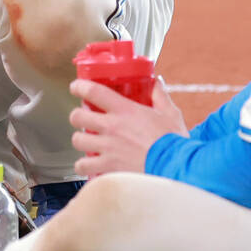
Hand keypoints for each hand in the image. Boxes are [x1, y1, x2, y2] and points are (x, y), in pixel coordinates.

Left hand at [68, 77, 187, 177]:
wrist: (175, 169)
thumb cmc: (173, 142)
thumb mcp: (170, 113)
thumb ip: (159, 95)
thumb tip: (155, 81)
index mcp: (125, 111)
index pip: (94, 91)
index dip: (80, 87)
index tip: (76, 87)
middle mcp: (112, 128)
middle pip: (77, 116)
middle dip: (77, 116)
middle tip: (83, 118)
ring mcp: (107, 149)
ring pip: (77, 140)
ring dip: (81, 140)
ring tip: (87, 141)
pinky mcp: (107, 168)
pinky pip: (83, 166)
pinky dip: (84, 165)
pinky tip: (90, 164)